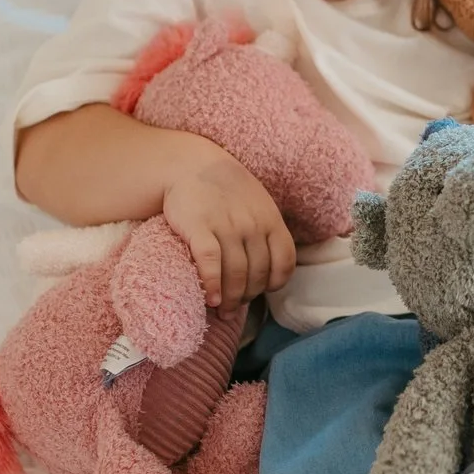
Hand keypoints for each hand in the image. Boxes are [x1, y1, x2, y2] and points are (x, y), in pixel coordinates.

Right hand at [158, 131, 295, 308]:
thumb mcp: (257, 204)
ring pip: (235, 274)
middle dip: (247, 296)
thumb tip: (268, 271)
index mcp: (271, 220)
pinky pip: (210, 264)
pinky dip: (211, 285)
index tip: (260, 292)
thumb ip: (266, 232)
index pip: (284, 263)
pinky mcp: (199, 227)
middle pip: (257, 274)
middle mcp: (252, 224)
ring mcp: (226, 226)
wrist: (190, 165)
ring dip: (229, 298)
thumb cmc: (226, 191)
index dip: (273, 284)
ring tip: (220, 309)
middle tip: (234, 306)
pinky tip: (209, 299)